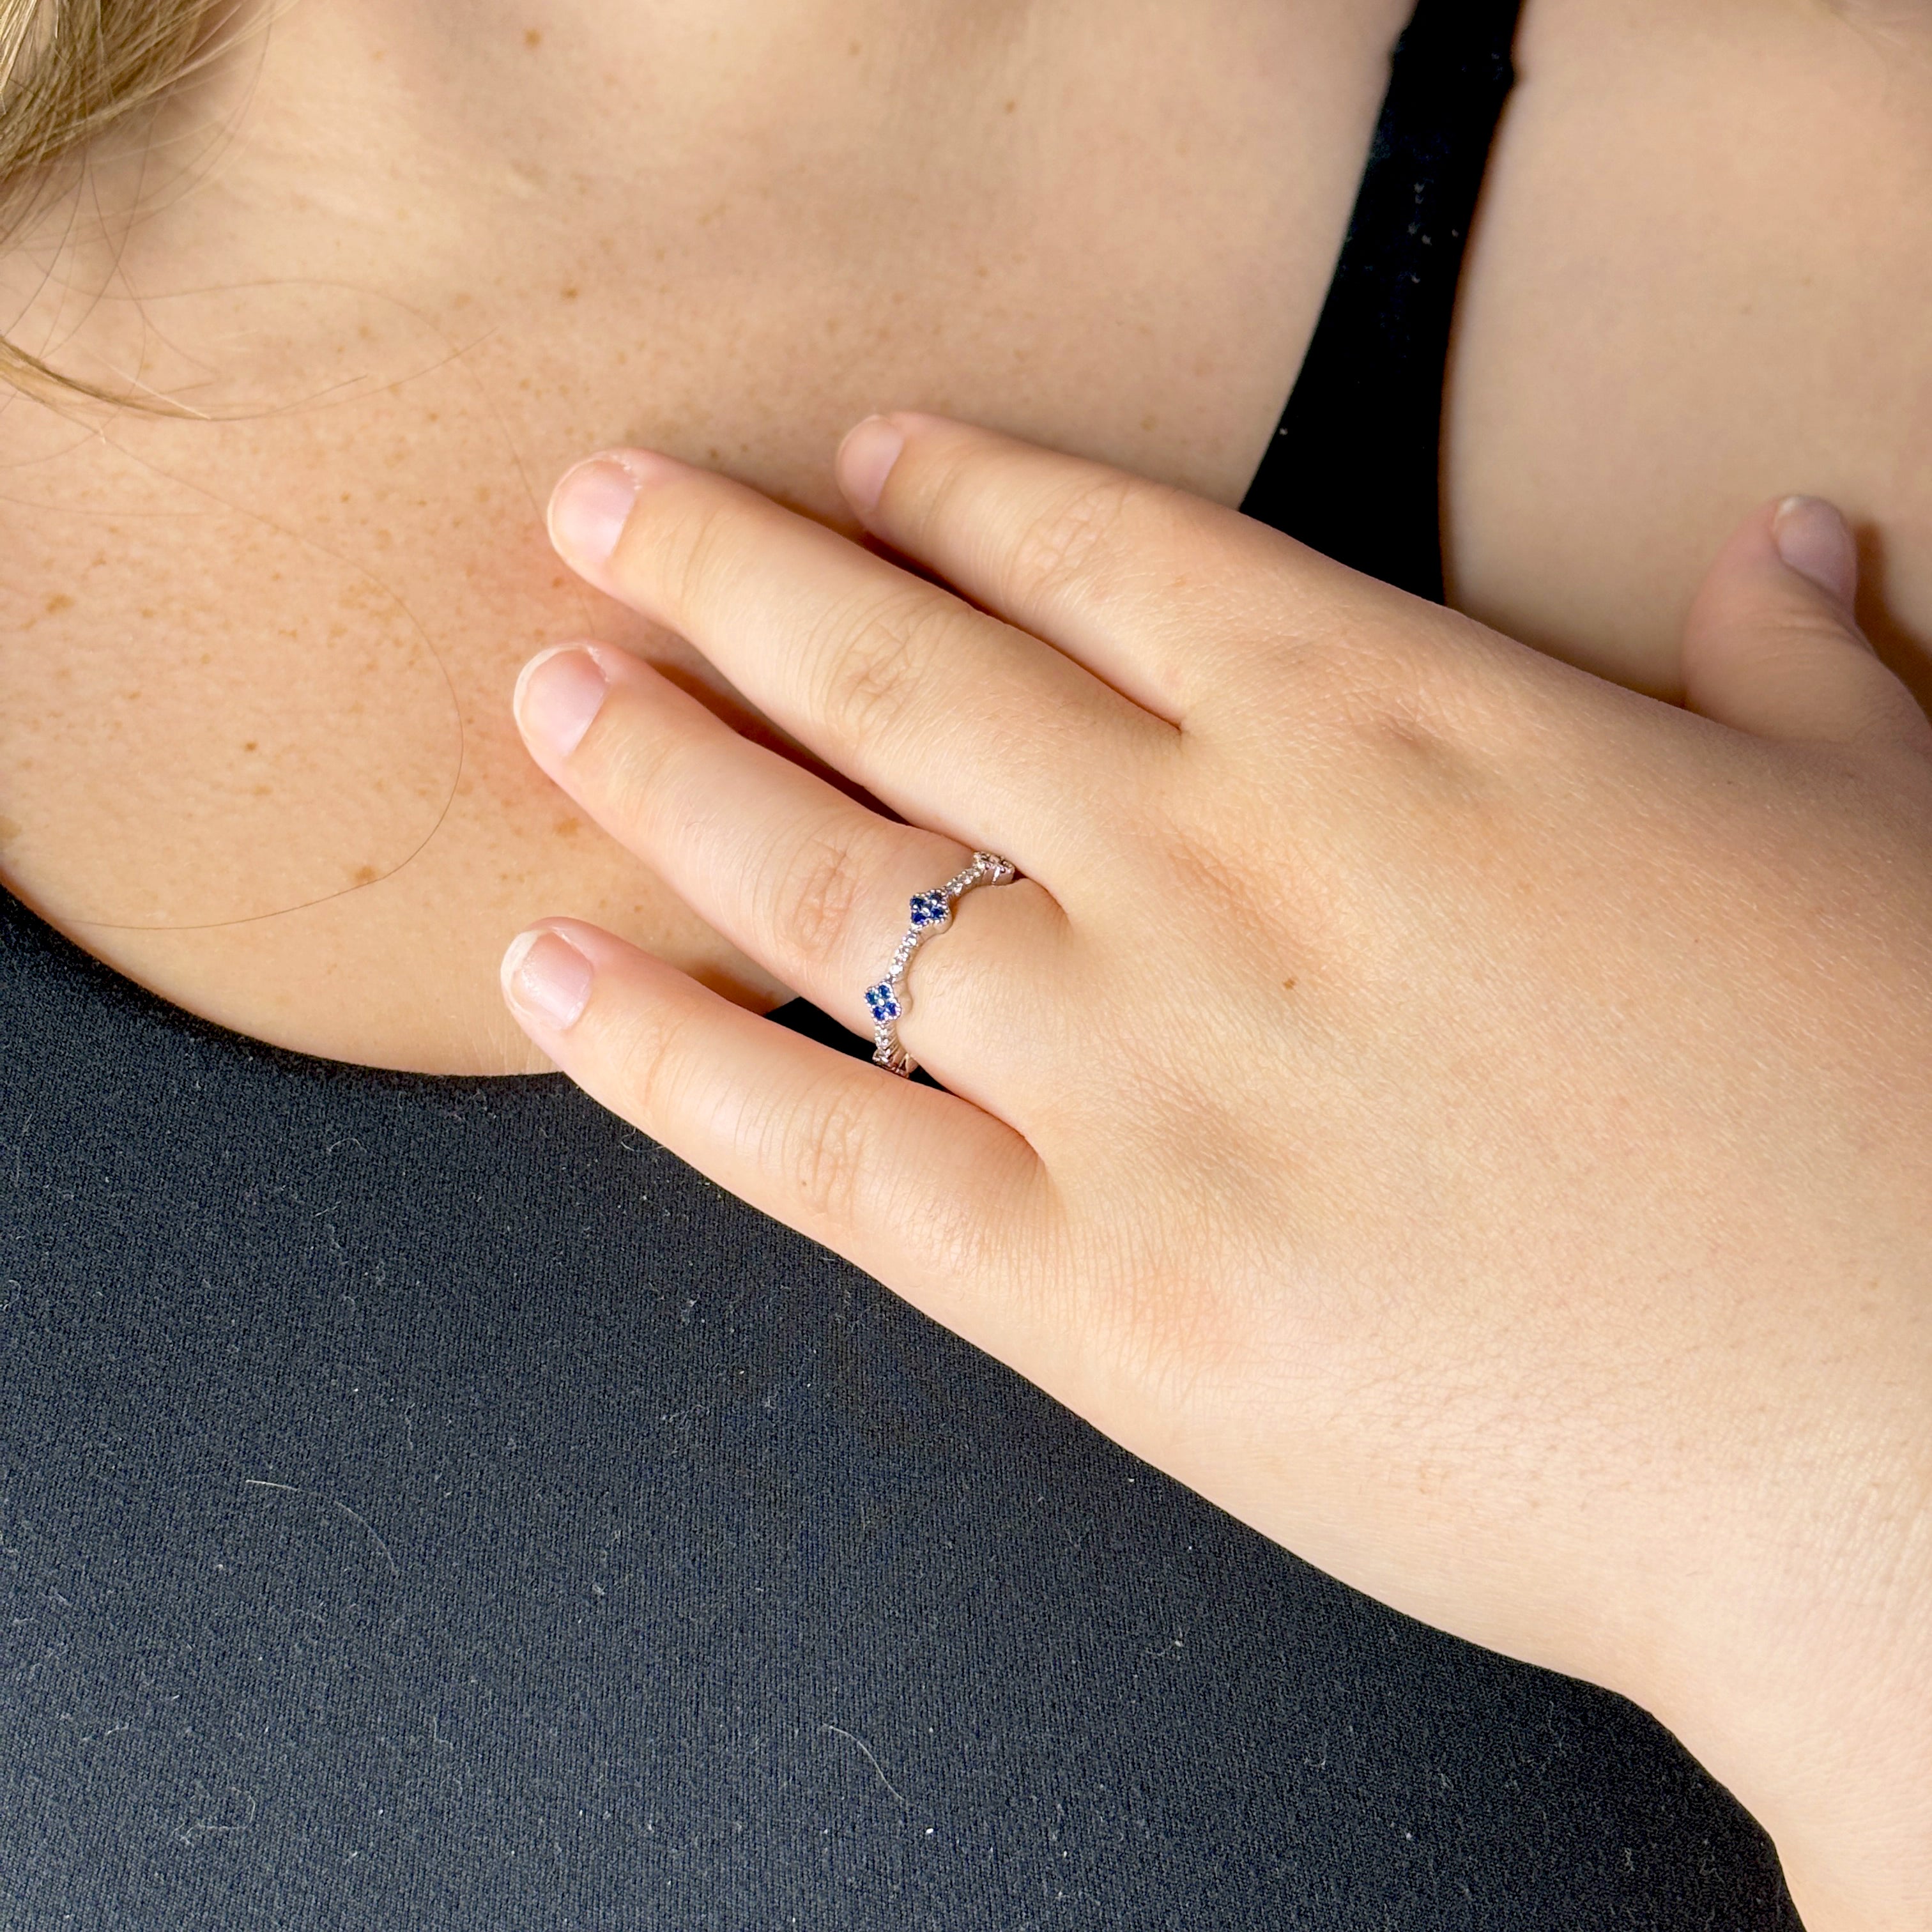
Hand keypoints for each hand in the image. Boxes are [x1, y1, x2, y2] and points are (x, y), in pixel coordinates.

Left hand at [501, 417, 1931, 1928]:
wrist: (1906, 1440)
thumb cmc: (1910, 1125)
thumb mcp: (1876, 827)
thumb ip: (1788, 671)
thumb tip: (1798, 546)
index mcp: (1396, 721)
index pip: (1106, 551)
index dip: (956, 490)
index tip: (855, 464)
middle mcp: (1218, 859)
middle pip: (898, 668)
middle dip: (728, 572)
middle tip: (600, 515)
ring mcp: (1130, 1070)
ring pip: (816, 878)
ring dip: (652, 766)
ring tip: (547, 690)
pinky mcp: (1084, 1285)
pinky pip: (808, 1142)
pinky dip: (653, 1058)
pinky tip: (547, 978)